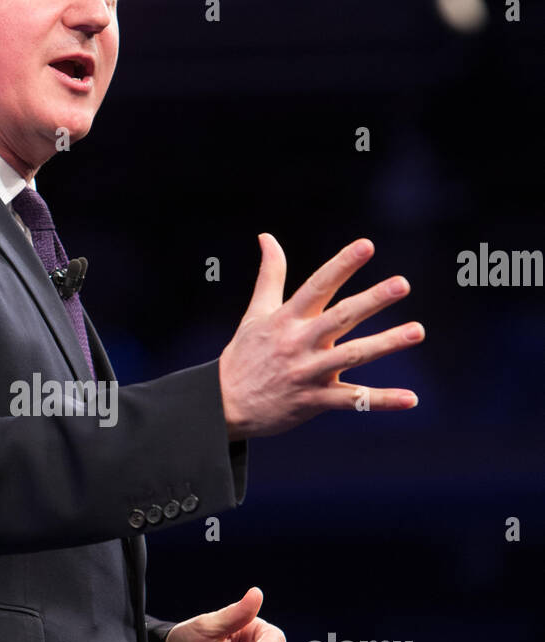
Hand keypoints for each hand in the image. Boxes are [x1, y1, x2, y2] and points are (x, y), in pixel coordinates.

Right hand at [218, 234, 423, 438]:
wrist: (223, 405)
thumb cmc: (244, 355)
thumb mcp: (255, 313)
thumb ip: (270, 274)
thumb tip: (267, 236)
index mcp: (287, 319)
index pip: (317, 286)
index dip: (341, 265)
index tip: (366, 245)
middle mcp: (299, 343)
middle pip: (340, 318)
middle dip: (372, 301)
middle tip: (402, 284)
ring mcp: (308, 373)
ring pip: (353, 356)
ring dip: (386, 344)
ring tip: (417, 331)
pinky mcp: (314, 401)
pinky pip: (353, 401)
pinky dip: (382, 401)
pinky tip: (411, 398)